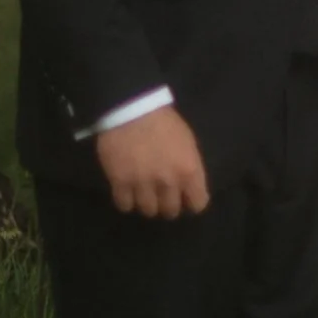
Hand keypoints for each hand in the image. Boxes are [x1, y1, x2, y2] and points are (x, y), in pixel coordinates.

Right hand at [94, 103, 210, 218]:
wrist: (132, 107)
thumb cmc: (164, 120)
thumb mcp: (187, 141)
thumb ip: (189, 166)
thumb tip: (188, 186)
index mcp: (189, 170)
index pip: (198, 204)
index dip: (191, 202)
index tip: (185, 198)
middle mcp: (168, 182)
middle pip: (171, 211)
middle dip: (167, 204)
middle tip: (161, 195)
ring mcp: (143, 184)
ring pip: (148, 211)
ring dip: (147, 203)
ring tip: (143, 193)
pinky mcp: (120, 182)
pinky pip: (125, 205)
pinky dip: (126, 201)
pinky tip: (127, 191)